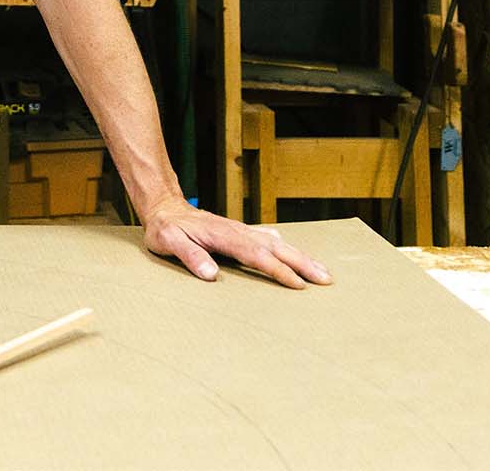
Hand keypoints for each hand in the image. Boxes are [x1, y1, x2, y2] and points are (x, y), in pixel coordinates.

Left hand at [142, 197, 331, 288]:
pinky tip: (293, 252)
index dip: (277, 270)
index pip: (255, 255)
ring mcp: (240, 230)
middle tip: (326, 279)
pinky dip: (284, 247)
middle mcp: (236, 231)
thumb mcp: (168, 241)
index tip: (298, 284)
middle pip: (274, 247)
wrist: (164, 206)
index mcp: (222, 235)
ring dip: (299, 256)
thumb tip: (211, 274)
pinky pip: (267, 239)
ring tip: (321, 271)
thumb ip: (189, 255)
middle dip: (302, 263)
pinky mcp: (239, 231)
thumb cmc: (166, 227)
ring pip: (275, 243)